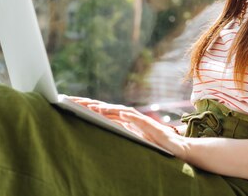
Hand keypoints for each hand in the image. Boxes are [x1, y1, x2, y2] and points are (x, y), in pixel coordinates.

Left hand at [68, 97, 189, 158]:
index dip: (89, 106)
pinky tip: (119, 114)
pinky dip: (128, 116)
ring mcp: (140, 120)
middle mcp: (131, 117)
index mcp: (124, 120)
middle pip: (108, 108)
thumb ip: (121, 128)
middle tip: (73, 100)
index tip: (72, 103)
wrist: (175, 146)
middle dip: (91, 103)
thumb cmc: (154, 143)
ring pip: (120, 112)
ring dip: (108, 109)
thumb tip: (106, 124)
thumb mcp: (133, 136)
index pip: (103, 110)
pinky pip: (137, 120)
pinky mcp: (149, 126)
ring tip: (93, 108)